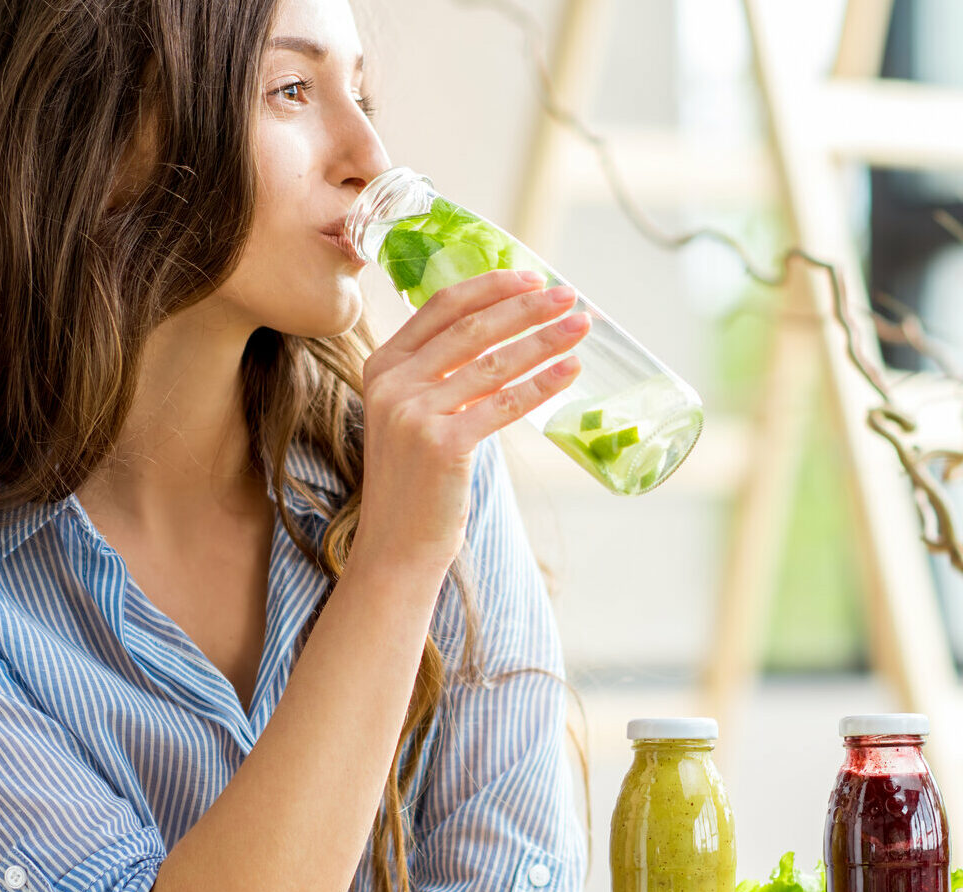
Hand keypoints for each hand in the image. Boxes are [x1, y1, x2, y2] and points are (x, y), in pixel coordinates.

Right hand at [353, 268, 588, 573]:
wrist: (396, 546)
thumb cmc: (418, 481)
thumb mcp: (415, 415)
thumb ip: (442, 374)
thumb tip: (505, 333)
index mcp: (382, 365)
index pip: (440, 307)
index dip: (490, 286)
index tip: (531, 276)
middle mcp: (392, 383)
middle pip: (472, 327)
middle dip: (527, 306)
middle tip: (569, 294)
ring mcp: (413, 413)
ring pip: (494, 362)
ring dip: (544, 339)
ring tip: (580, 326)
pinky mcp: (442, 444)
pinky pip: (504, 403)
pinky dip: (542, 383)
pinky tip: (571, 370)